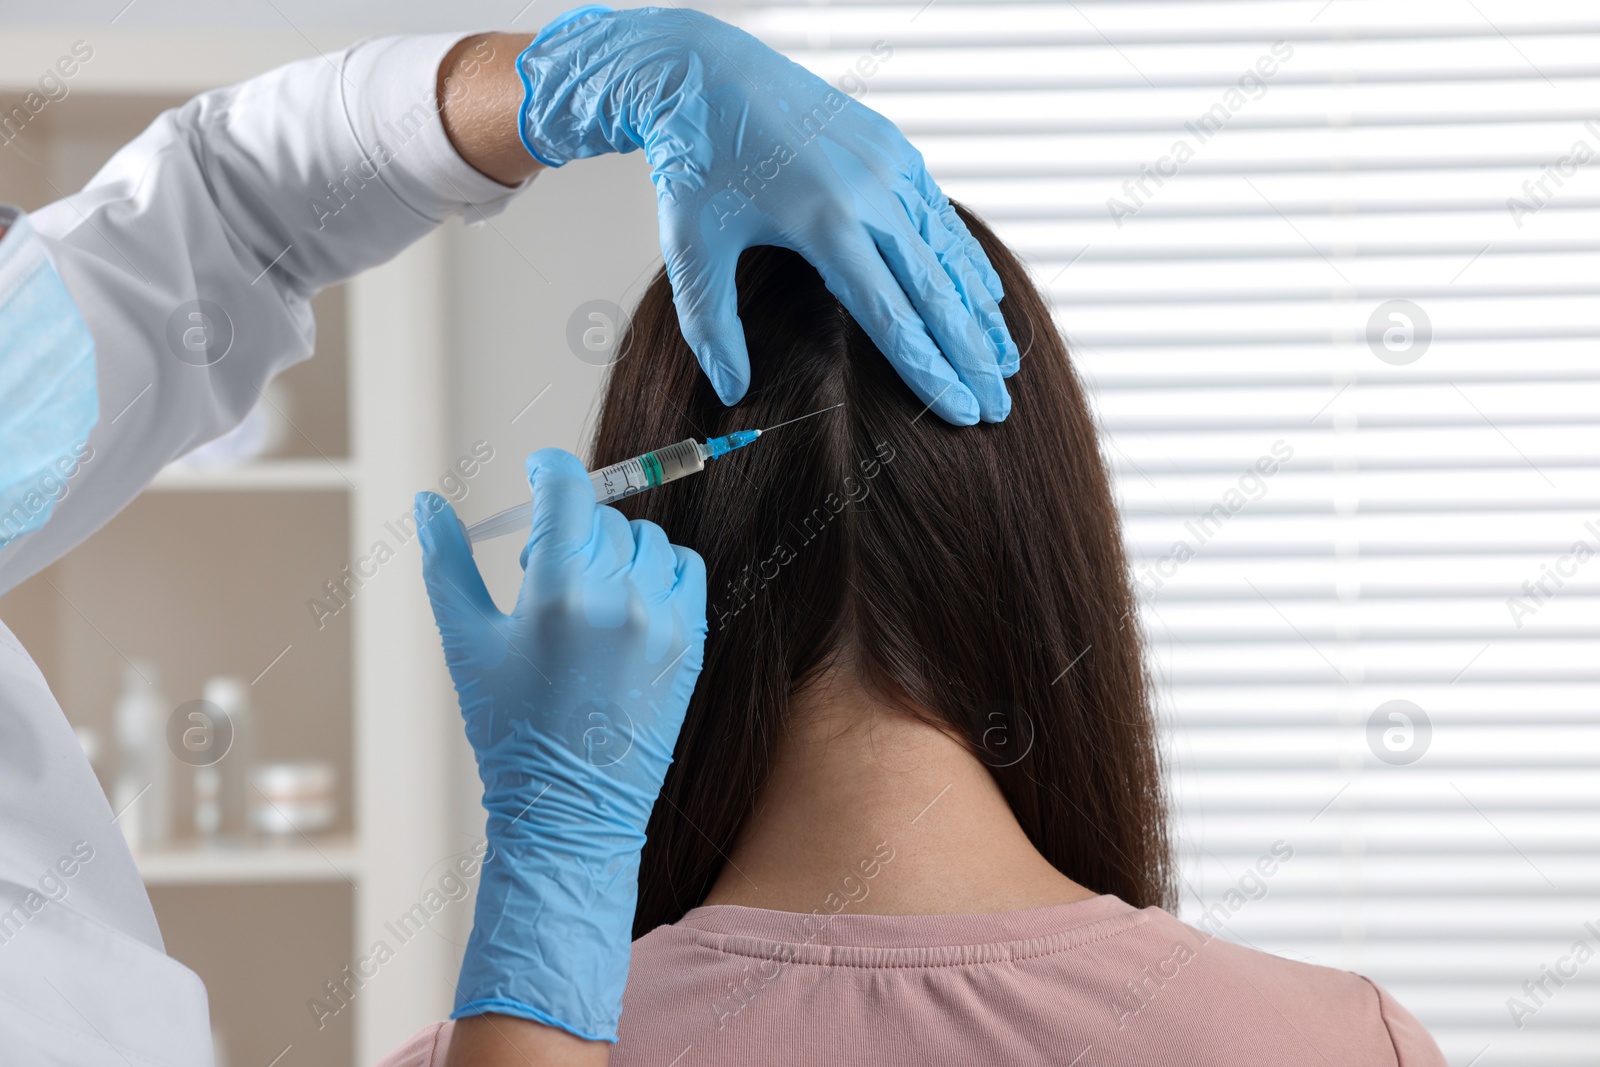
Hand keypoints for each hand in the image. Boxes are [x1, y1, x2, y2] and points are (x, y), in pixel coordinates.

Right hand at [414, 448, 706, 1040]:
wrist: (570, 807)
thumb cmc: (509, 730)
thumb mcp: (466, 643)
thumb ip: (446, 564)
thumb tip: (427, 503)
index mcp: (559, 594)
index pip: (567, 491)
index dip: (551, 468)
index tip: (541, 469)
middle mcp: (620, 599)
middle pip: (602, 518)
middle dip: (570, 532)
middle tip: (544, 572)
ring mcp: (664, 621)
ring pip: (647, 539)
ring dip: (615, 549)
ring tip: (586, 592)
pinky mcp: (693, 643)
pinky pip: (685, 569)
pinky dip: (659, 570)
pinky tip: (628, 600)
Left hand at [516, 5, 1018, 424]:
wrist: (706, 71)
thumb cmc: (695, 162)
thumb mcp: (690, 249)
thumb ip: (711, 326)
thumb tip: (732, 393)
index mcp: (825, 222)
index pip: (893, 317)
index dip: (931, 370)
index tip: (961, 412)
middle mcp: (870, 193)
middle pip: (936, 294)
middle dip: (971, 357)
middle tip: (998, 408)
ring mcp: (889, 166)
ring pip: (950, 256)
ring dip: (981, 315)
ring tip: (1007, 365)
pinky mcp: (894, 149)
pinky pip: (942, 219)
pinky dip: (968, 263)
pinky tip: (986, 299)